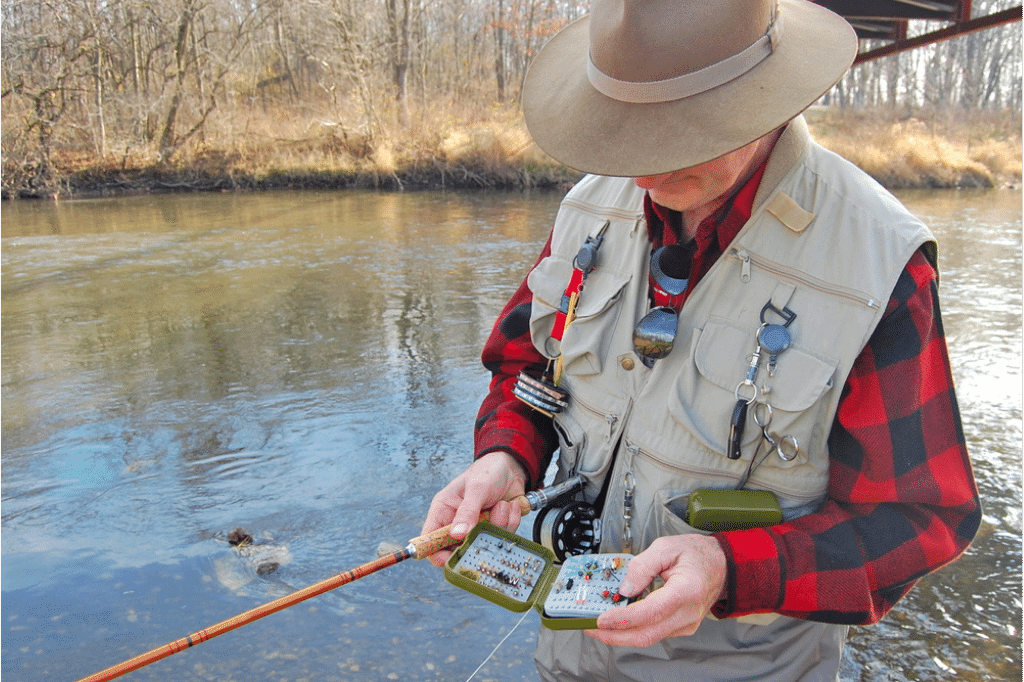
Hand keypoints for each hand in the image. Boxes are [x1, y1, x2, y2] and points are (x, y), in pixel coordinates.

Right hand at [419, 451, 527, 566]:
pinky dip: (510, 522)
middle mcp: (458, 523)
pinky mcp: (495, 529)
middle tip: (487, 527)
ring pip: (485, 544)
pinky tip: (509, 506)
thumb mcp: (476, 488)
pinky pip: (503, 537)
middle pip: (459, 550)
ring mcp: (477, 528)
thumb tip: (457, 535)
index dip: (436, 553)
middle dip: (477, 540)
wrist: (512, 466)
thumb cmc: (487, 471)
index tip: (451, 559)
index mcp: (444, 511)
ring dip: (498, 524)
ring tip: (501, 504)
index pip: (431, 539)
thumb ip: (467, 511)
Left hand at [587, 534, 726, 647]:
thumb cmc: (697, 555)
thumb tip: (624, 589)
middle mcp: (688, 613)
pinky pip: (654, 633)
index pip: (650, 612)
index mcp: (686, 591)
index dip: (623, 619)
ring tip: (600, 625)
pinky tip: (620, 622)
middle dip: (615, 635)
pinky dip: (634, 630)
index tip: (601, 619)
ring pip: (649, 637)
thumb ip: (642, 566)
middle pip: (647, 634)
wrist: (721, 565)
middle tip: (591, 627)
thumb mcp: (666, 547)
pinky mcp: (682, 627)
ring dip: (622, 635)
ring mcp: (686, 624)